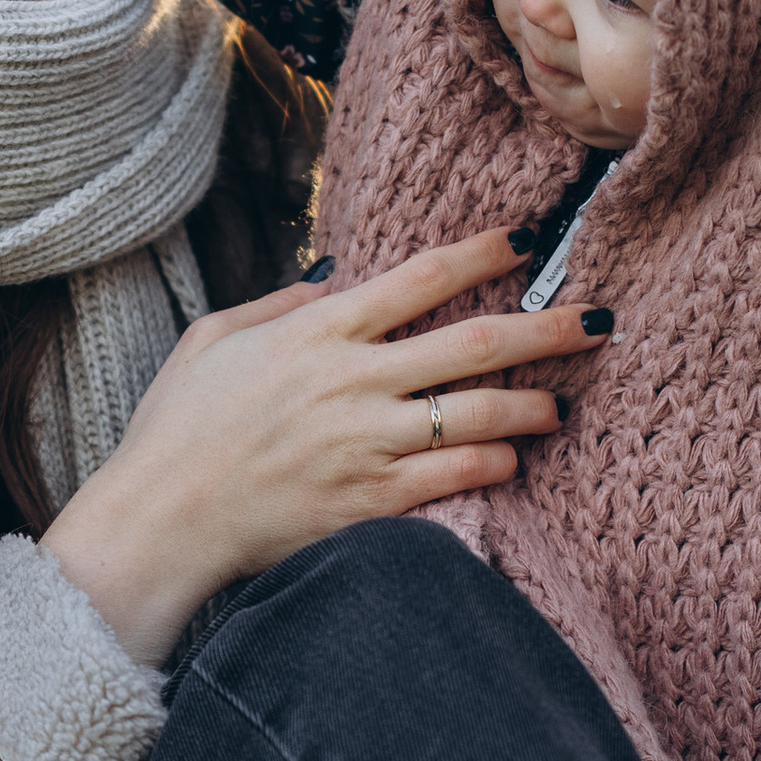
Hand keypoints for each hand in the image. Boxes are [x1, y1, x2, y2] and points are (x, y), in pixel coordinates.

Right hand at [41, 230, 609, 662]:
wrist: (161, 521)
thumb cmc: (176, 429)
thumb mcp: (212, 339)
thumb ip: (278, 303)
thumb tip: (335, 275)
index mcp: (316, 331)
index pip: (420, 277)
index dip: (482, 253)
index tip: (529, 240)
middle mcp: (351, 381)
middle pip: (474, 341)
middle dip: (546, 327)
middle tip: (598, 320)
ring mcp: (365, 443)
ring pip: (477, 413)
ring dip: (531, 405)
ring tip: (558, 404)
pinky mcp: (370, 502)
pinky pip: (454, 477)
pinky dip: (492, 463)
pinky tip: (510, 458)